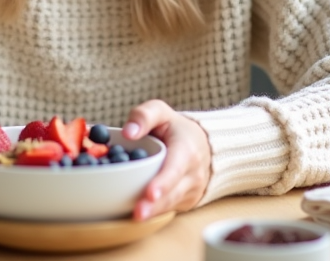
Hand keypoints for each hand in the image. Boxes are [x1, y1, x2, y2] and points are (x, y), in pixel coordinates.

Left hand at [121, 100, 210, 221]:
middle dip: (156, 204)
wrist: (202, 144)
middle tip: (138, 213)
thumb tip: (127, 133)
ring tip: (136, 217)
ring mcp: (191, 190)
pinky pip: (169, 208)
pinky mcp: (185, 201)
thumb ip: (144, 116)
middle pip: (173, 192)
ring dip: (154, 212)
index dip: (164, 181)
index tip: (151, 192)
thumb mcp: (161, 112)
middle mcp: (193, 173)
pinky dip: (155, 212)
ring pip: (171, 204)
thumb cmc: (176, 128)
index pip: (175, 168)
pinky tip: (139, 215)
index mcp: (187, 149)